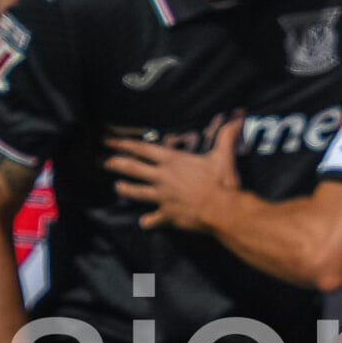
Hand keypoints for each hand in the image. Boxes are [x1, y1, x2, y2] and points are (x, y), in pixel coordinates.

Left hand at [106, 119, 237, 230]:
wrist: (222, 210)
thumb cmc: (222, 182)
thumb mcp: (224, 155)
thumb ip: (227, 136)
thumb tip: (238, 119)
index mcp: (173, 161)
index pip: (143, 149)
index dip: (124, 144)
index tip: (108, 141)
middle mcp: (163, 178)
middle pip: (133, 169)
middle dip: (116, 164)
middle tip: (103, 162)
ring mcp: (163, 197)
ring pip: (137, 192)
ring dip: (125, 189)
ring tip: (117, 186)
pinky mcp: (168, 215)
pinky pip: (154, 219)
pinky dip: (149, 222)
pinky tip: (144, 223)